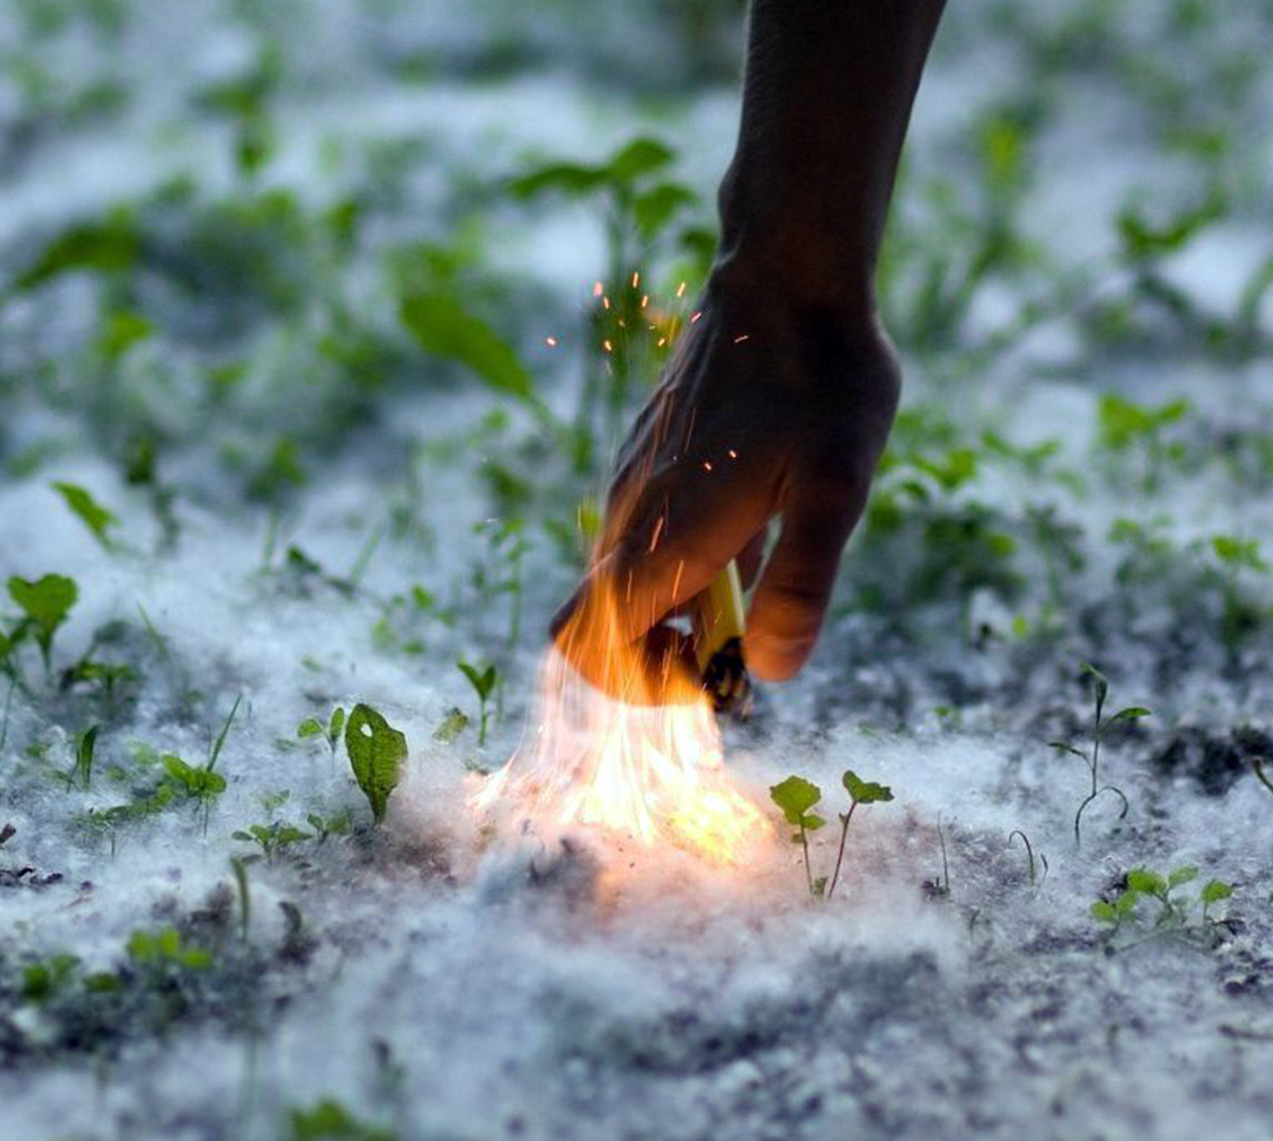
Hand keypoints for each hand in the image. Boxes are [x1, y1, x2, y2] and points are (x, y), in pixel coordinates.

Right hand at [552, 273, 899, 682]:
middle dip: (662, 658)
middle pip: (599, 627)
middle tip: (742, 637)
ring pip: (621, 584)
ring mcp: (634, 485)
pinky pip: (643, 541)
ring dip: (677, 613)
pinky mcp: (650, 462)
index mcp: (666, 534)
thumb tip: (768, 670)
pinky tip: (755, 529)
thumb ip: (801, 585)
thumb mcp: (838, 489)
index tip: (712, 671)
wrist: (788, 276)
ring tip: (759, 580)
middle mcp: (632, 515)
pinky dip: (684, 568)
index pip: (590, 648)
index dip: (640, 685)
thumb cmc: (821, 380)